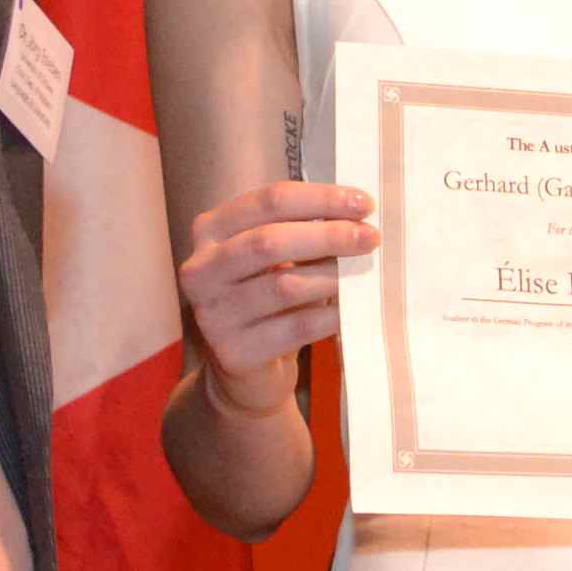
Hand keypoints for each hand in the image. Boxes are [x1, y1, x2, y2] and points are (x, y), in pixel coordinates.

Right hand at [176, 182, 374, 415]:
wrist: (246, 372)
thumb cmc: (267, 299)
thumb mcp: (274, 256)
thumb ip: (302, 230)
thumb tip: (358, 215)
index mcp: (210, 230)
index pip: (268, 202)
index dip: (320, 198)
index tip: (364, 203)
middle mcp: (200, 270)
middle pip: (270, 241)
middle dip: (328, 235)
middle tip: (371, 237)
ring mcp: (212, 314)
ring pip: (285, 286)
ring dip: (334, 277)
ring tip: (365, 273)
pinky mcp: (234, 352)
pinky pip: (296, 327)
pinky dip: (331, 315)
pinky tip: (354, 308)